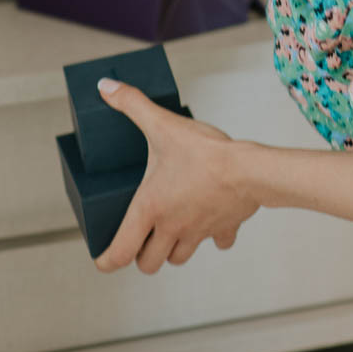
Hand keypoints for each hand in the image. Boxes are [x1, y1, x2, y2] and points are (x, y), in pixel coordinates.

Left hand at [93, 80, 258, 274]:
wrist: (249, 168)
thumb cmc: (205, 151)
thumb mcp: (162, 124)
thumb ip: (132, 104)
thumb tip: (104, 87)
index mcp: (150, 209)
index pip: (120, 253)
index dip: (106, 260)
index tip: (103, 257)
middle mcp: (171, 228)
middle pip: (149, 264)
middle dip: (142, 254)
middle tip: (141, 236)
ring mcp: (198, 232)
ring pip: (179, 258)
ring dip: (172, 248)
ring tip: (171, 228)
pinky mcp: (223, 229)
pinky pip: (216, 243)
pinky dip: (211, 237)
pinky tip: (210, 219)